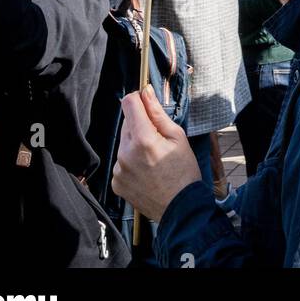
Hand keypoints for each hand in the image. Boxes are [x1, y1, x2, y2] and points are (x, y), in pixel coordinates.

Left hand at [112, 86, 200, 221]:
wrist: (180, 209)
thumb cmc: (183, 171)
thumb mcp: (177, 137)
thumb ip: (157, 113)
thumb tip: (145, 91)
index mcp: (142, 139)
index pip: (128, 103)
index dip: (139, 99)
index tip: (148, 105)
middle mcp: (125, 153)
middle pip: (127, 123)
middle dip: (140, 125)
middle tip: (158, 140)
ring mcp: (118, 169)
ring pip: (124, 143)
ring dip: (135, 144)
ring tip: (153, 159)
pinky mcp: (116, 182)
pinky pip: (121, 162)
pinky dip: (131, 162)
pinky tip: (146, 171)